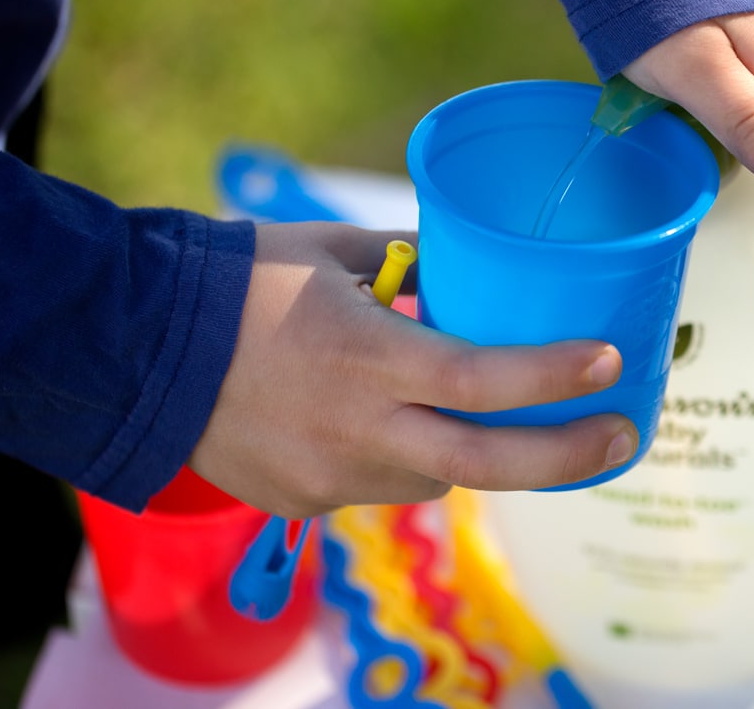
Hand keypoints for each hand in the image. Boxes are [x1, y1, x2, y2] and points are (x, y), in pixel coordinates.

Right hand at [188, 222, 634, 516]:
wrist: (132, 350)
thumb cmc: (236, 282)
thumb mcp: (332, 249)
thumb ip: (410, 260)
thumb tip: (470, 262)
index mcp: (365, 356)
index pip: (483, 379)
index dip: (555, 376)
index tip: (611, 362)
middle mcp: (356, 429)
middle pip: (486, 464)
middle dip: (567, 457)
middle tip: (622, 435)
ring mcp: (330, 476)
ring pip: (436, 480)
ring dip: (475, 452)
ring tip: (493, 415)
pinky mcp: (305, 504)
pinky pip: (382, 489)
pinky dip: (408, 461)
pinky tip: (399, 427)